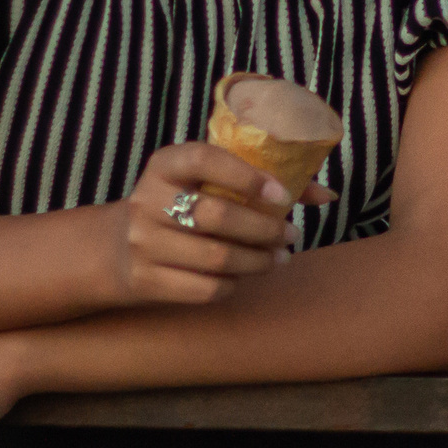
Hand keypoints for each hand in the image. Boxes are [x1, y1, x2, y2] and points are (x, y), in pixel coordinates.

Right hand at [106, 142, 332, 307]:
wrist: (119, 247)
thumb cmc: (184, 206)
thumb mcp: (208, 183)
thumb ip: (265, 182)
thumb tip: (328, 196)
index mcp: (166, 164)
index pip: (205, 159)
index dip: (247, 176)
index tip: (282, 195)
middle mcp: (148, 200)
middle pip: (217, 216)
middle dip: (265, 229)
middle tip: (291, 235)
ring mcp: (143, 242)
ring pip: (215, 258)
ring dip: (258, 261)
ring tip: (279, 258)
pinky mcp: (145, 279)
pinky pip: (203, 288)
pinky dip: (233, 284)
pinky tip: (245, 276)